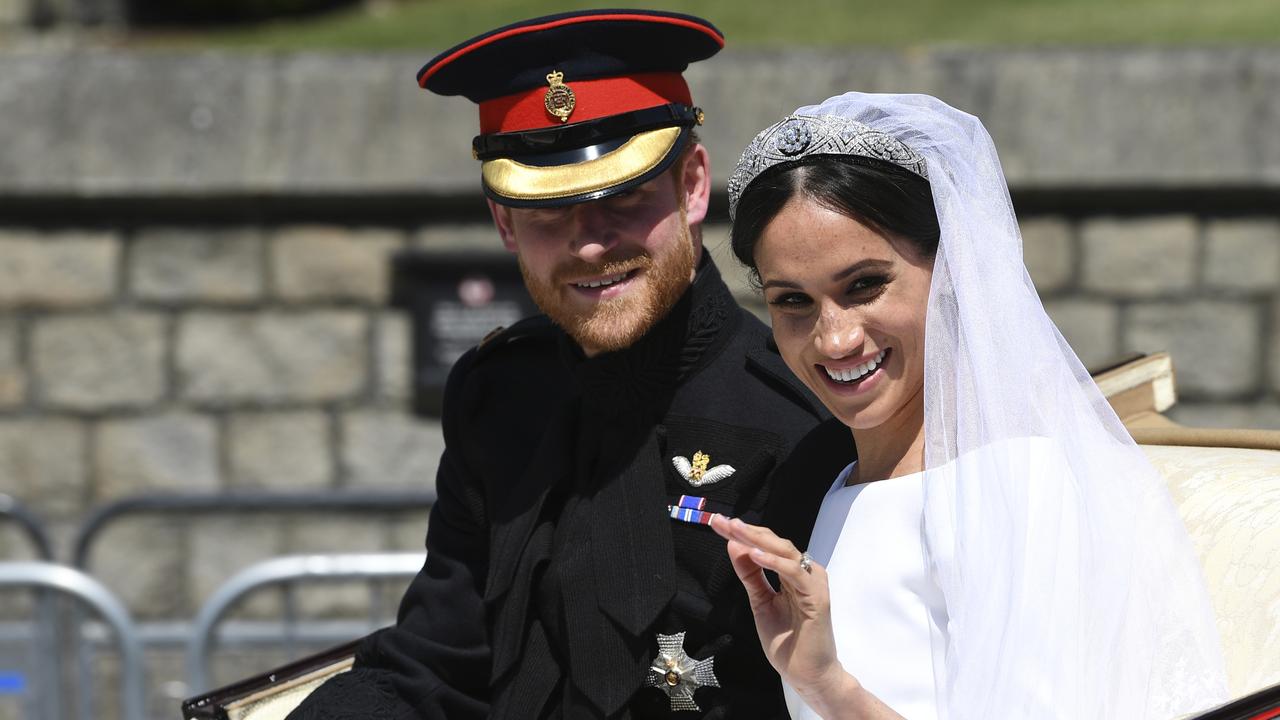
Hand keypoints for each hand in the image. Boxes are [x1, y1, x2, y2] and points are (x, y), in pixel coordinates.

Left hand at [708, 515, 849, 704]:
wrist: (806, 675)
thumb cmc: (787, 642)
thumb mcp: (760, 603)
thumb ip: (750, 575)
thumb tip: (733, 545)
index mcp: (791, 574)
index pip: (765, 546)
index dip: (742, 534)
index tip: (718, 524)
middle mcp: (804, 574)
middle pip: (774, 543)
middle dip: (746, 531)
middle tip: (722, 522)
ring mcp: (812, 584)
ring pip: (786, 552)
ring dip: (759, 540)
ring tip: (735, 531)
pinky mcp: (817, 599)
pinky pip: (795, 574)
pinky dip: (775, 562)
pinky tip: (756, 554)